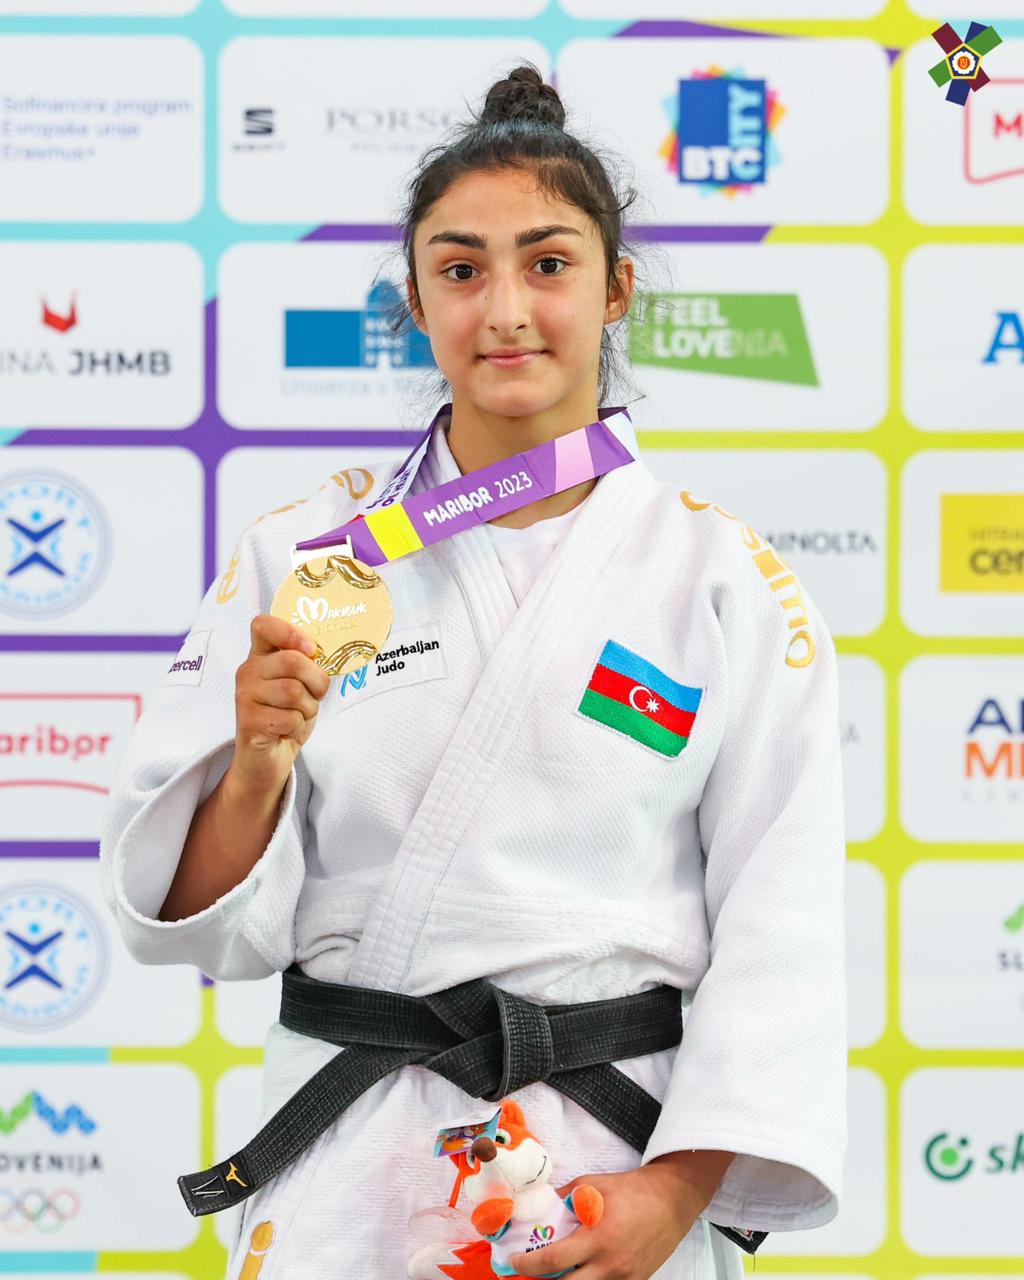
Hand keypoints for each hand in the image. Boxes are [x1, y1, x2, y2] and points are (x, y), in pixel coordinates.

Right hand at [230, 613, 330, 795]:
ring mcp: (245, 697)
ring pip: (294, 692)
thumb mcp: (300, 685)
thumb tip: (320, 651)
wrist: (268, 758)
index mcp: (260, 657)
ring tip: (298, 716)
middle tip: (315, 696)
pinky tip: (286, 731)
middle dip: (316, 681)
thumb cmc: (287, 716)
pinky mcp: (249, 722)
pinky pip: (290, 718)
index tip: (310, 649)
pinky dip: (298, 728)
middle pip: (293, 661)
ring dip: (308, 708)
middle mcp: (247, 672)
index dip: (290, 632)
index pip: (263, 625)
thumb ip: (305, 664)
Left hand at [506, 1161, 705, 1279]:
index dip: (529, 1265)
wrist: (671, 1200)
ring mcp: (624, 1278)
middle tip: (532, 1269)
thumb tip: (539, 1207)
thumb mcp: (593, 1184)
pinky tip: (583, 1269)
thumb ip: (565, 1198)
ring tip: (557, 1268)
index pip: (554, 1262)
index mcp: (598, 1238)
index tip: (515, 1261)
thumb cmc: (632, 1190)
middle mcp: (611, 1265)